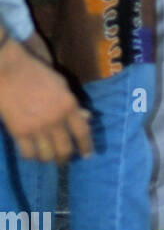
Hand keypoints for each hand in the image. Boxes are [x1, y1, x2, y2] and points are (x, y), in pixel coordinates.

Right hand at [0, 35, 92, 161]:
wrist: (11, 71)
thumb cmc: (39, 74)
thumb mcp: (62, 85)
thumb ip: (73, 104)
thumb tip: (86, 118)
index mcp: (68, 105)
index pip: (82, 132)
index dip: (86, 146)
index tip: (87, 155)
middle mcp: (55, 119)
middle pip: (65, 149)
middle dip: (66, 157)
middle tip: (64, 158)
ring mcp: (36, 128)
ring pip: (47, 156)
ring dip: (49, 158)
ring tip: (48, 155)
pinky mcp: (19, 132)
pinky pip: (28, 154)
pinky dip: (32, 156)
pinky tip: (33, 152)